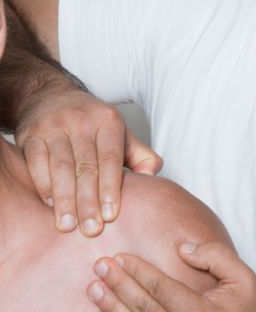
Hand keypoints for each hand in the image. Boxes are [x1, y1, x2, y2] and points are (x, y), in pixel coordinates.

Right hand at [15, 90, 162, 236]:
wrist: (52, 96)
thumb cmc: (93, 123)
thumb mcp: (122, 133)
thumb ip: (141, 156)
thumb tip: (152, 180)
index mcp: (109, 121)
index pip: (111, 158)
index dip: (111, 188)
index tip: (110, 215)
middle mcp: (81, 121)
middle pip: (86, 166)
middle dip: (88, 201)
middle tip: (91, 230)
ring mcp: (54, 126)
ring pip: (61, 167)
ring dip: (65, 200)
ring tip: (69, 226)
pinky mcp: (31, 134)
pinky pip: (36, 163)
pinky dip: (43, 186)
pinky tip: (50, 206)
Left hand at [87, 242, 255, 311]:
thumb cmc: (243, 309)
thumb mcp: (243, 278)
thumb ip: (217, 258)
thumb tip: (182, 249)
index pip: (162, 288)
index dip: (139, 271)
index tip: (121, 256)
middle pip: (142, 306)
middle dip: (119, 284)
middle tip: (100, 265)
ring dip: (111, 306)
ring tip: (93, 287)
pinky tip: (105, 310)